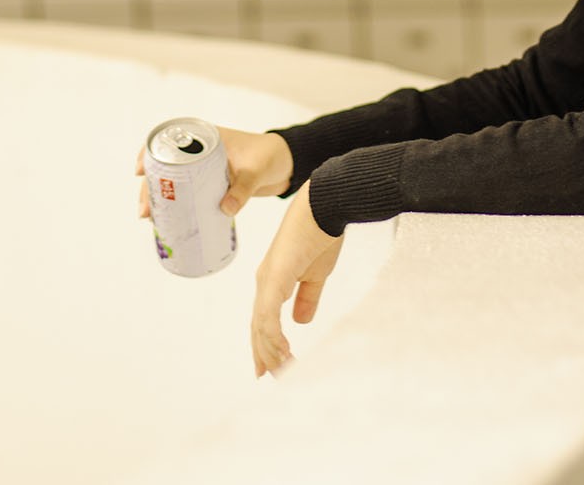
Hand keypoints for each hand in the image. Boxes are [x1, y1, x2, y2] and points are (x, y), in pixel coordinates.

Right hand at [135, 126, 293, 219]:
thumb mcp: (256, 170)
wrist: (288, 164)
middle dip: (151, 187)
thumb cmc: (271, 156)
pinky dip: (178, 206)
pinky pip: (189, 195)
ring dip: (161, 199)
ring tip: (151, 220)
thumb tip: (224, 210)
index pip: (169, 140)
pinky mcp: (212, 186)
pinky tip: (169, 223)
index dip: (150, 153)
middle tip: (145, 210)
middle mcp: (201, 152)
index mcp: (206, 138)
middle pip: (167, 166)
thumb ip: (242, 189)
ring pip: (175, 182)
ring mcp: (205, 170)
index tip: (140, 171)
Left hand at [250, 180, 342, 378]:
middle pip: (257, 327)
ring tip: (284, 371)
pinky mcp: (275, 276)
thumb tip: (300, 321)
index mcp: (272, 281)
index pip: (262, 320)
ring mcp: (268, 279)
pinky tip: (283, 351)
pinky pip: (269, 313)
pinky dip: (273, 334)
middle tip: (274, 378)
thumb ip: (307, 297)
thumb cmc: (321, 234)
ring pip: (261, 325)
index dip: (264, 345)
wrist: (326, 205)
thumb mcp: (316, 274)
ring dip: (271, 350)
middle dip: (264, 355)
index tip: (270, 369)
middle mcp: (264, 282)